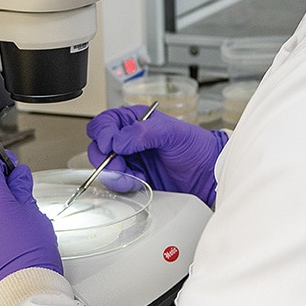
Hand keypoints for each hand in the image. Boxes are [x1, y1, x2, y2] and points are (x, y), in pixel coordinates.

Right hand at [86, 105, 228, 206]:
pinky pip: (116, 183)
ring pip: (104, 167)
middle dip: (105, 158)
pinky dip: (124, 185)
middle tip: (121, 165)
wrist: (207, 174)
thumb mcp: (173, 132)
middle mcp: (127, 140)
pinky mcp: (133, 179)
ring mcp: (129, 160)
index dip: (103, 134)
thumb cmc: (195, 147)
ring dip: (116, 174)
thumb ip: (144, 132)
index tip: (111, 146)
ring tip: (135, 175)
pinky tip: (140, 182)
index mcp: (134, 121)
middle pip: (98, 146)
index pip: (104, 123)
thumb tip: (120, 141)